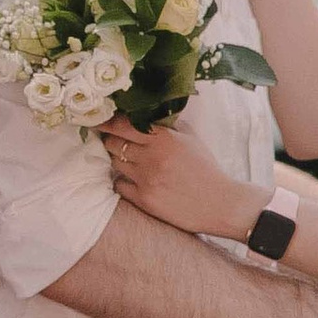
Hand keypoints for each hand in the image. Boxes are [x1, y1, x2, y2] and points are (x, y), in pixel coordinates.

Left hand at [100, 111, 253, 241]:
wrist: (219, 203)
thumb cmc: (206, 169)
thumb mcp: (191, 139)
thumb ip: (169, 126)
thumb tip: (147, 114)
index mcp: (165, 139)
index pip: (124, 125)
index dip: (107, 122)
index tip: (98, 120)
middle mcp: (152, 157)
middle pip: (114, 143)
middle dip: (110, 140)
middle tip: (112, 140)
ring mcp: (146, 179)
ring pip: (114, 163)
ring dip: (117, 160)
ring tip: (126, 160)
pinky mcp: (144, 199)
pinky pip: (119, 185)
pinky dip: (122, 181)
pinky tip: (131, 180)